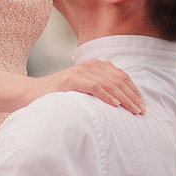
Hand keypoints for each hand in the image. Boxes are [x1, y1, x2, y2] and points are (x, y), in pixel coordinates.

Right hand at [20, 59, 144, 115]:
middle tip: (141, 111)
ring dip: (124, 98)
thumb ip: (101, 88)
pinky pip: (94, 87)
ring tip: (133, 110)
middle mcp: (89, 65)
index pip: (121, 76)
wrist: (33, 94)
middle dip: (132, 96)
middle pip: (118, 80)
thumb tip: (124, 101)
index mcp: (95, 65)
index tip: (143, 104)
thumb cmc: (60, 95)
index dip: (134, 90)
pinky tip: (115, 105)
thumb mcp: (84, 88)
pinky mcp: (70, 80)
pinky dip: (107, 96)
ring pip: (109, 84)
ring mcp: (79, 71)